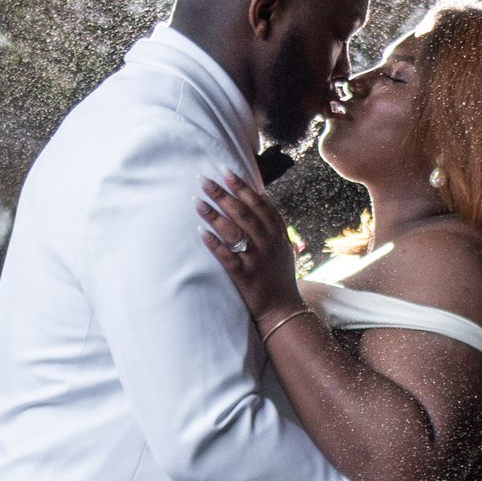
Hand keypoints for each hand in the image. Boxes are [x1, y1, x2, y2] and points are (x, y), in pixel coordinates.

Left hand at [198, 169, 302, 323]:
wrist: (283, 309)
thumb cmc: (280, 276)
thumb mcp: (284, 246)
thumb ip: (273, 223)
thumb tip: (261, 195)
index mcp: (277, 233)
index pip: (258, 203)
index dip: (241, 186)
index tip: (226, 171)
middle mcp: (268, 242)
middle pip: (243, 212)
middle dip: (222, 194)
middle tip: (204, 179)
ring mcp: (256, 259)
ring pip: (233, 231)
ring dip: (214, 214)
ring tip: (197, 201)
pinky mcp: (244, 275)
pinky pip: (226, 256)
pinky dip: (214, 243)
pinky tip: (200, 231)